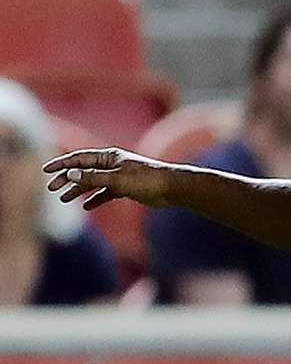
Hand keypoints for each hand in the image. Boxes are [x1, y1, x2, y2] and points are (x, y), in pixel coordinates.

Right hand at [43, 148, 175, 210]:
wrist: (170, 188)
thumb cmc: (145, 179)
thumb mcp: (116, 179)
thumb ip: (92, 177)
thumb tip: (70, 174)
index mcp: (109, 157)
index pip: (80, 158)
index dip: (62, 163)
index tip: (46, 170)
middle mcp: (112, 165)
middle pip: (84, 170)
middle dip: (67, 178)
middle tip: (52, 189)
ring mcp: (119, 176)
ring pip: (93, 182)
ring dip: (79, 190)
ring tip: (65, 199)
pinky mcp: (126, 188)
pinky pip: (106, 193)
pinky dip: (96, 198)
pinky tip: (87, 207)